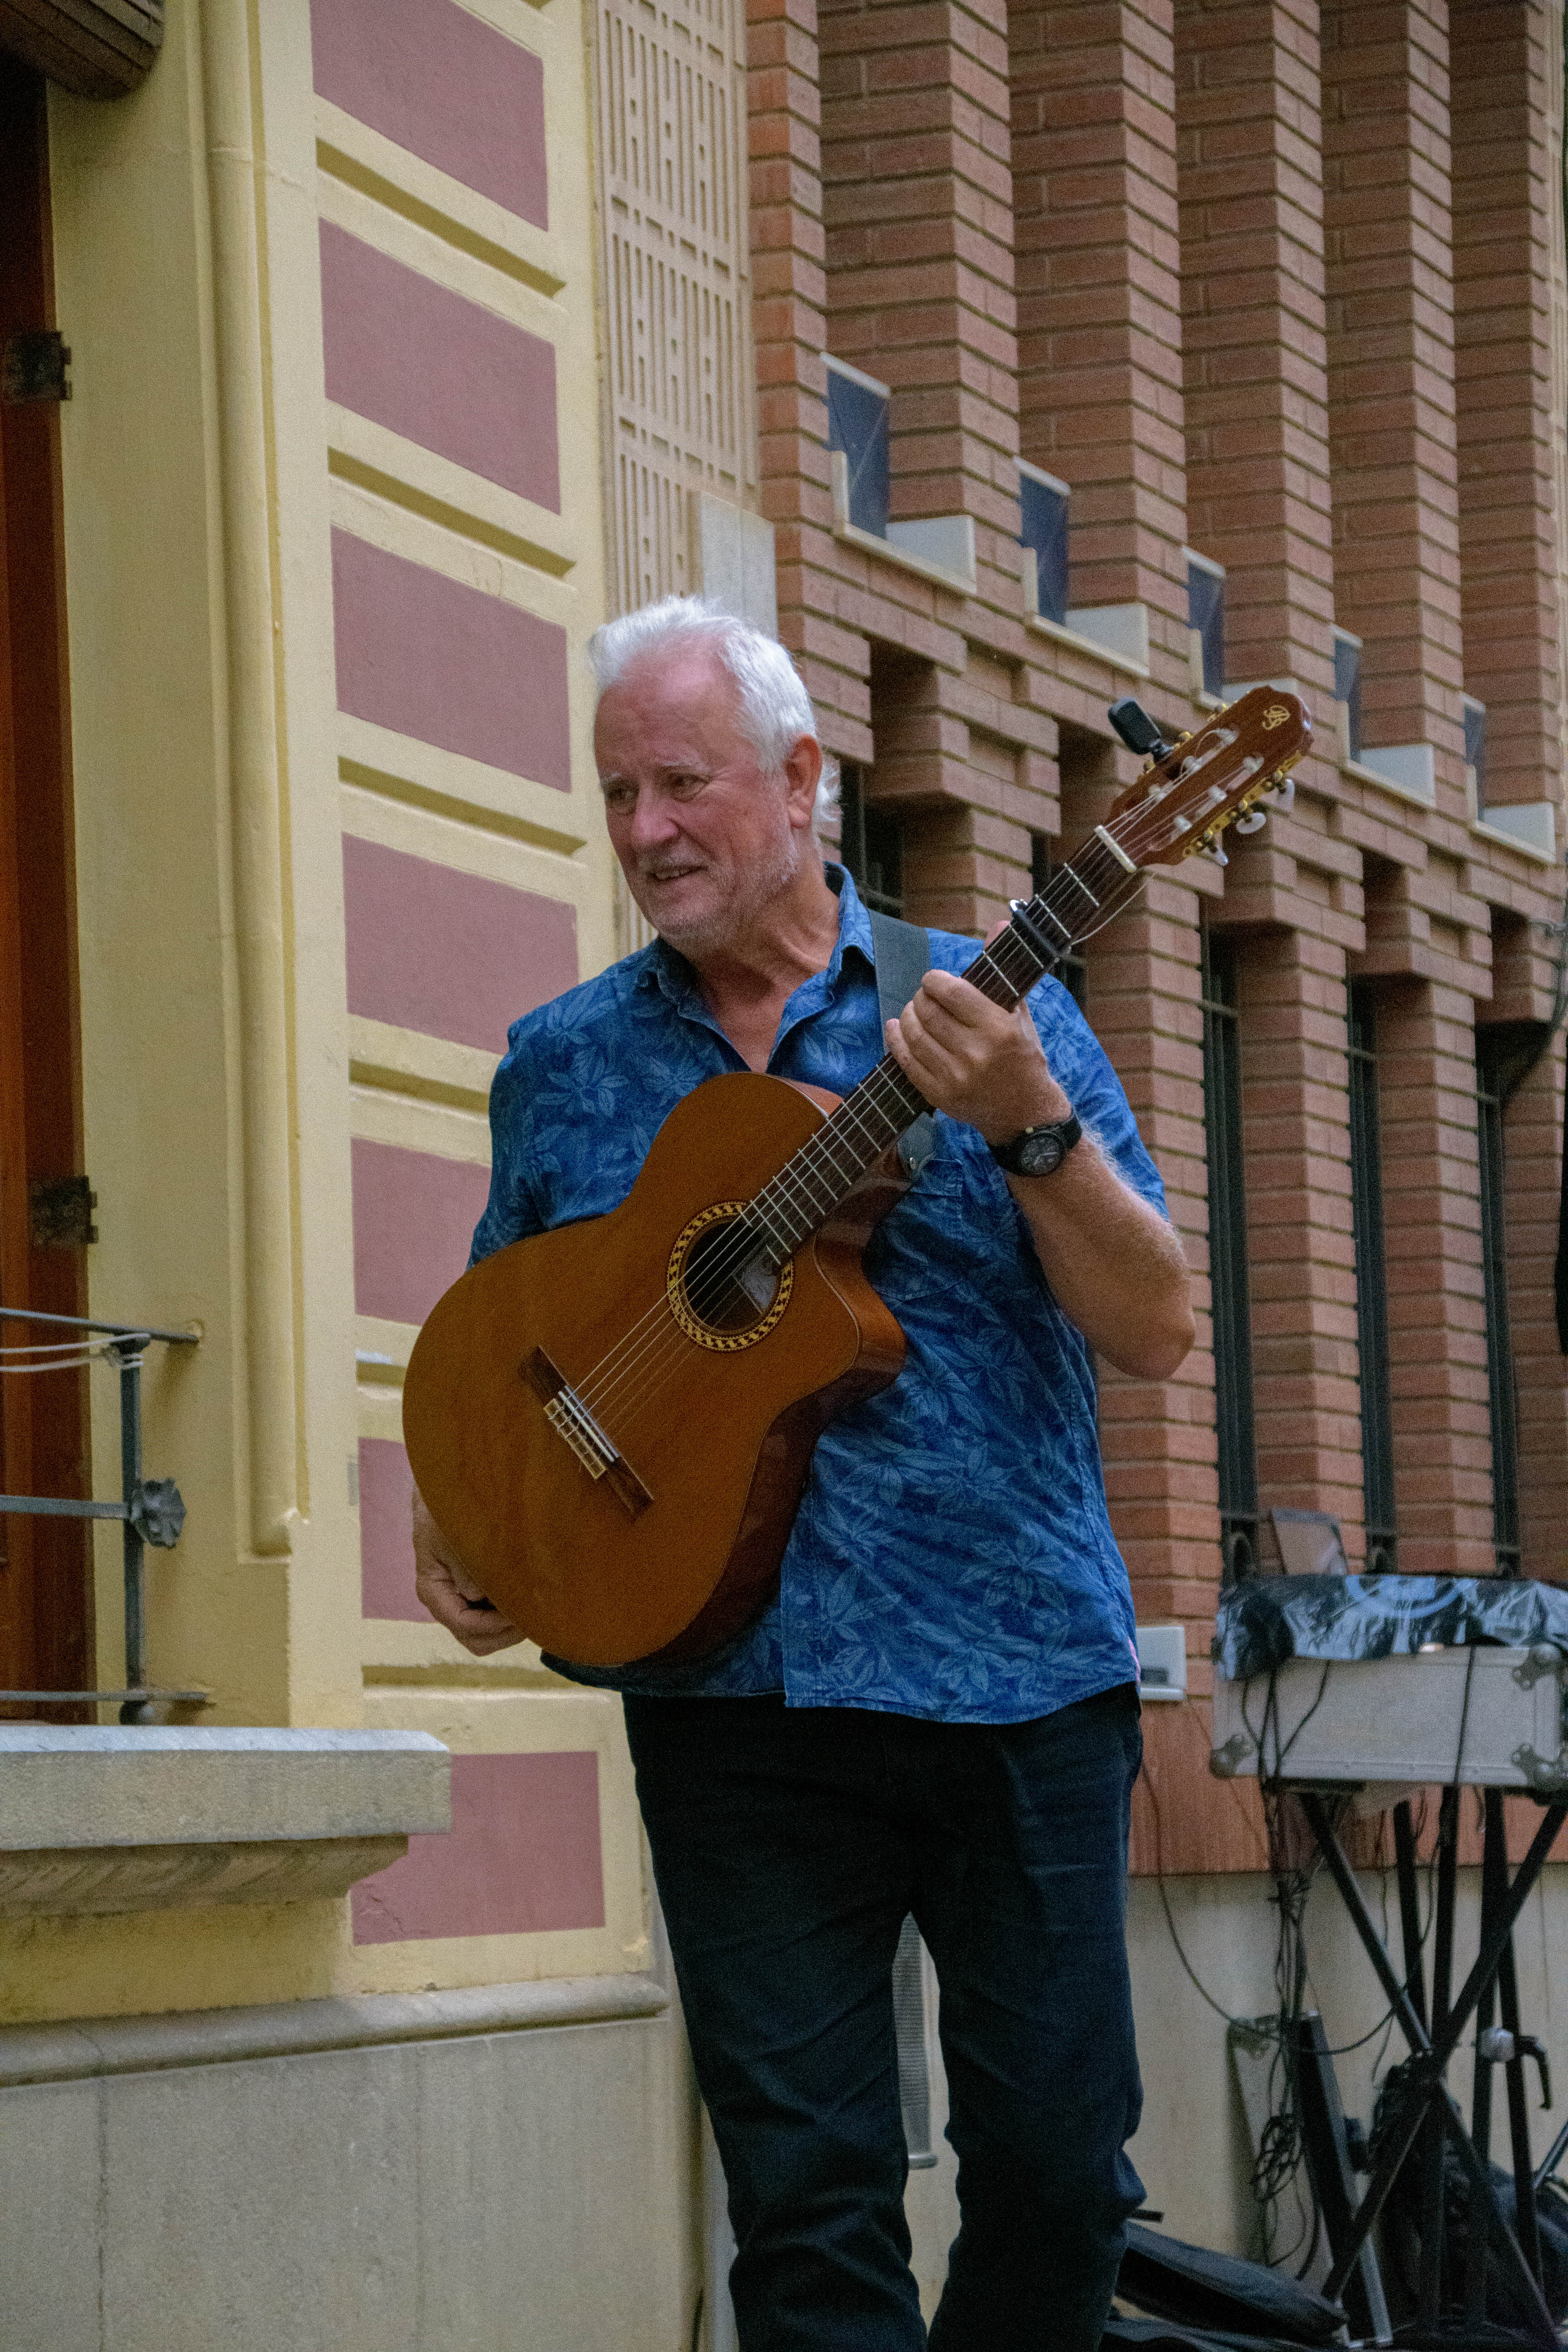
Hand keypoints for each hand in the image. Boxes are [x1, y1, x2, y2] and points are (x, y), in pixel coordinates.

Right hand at [412, 1486, 525, 1656]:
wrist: (447, 1492)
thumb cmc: (447, 1511)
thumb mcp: (452, 1534)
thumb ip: (465, 1566)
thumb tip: (478, 1594)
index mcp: (434, 1590)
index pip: (462, 1624)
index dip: (492, 1625)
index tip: (519, 1615)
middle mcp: (447, 1602)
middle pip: (474, 1639)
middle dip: (504, 1635)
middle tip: (533, 1620)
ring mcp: (462, 1600)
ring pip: (486, 1634)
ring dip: (510, 1628)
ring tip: (534, 1611)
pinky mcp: (478, 1593)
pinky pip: (494, 1617)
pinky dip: (511, 1615)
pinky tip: (530, 1600)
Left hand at [885, 967, 1069, 1142]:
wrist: (1025, 1114)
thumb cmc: (1023, 1056)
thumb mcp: (1019, 1014)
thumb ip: (1003, 971)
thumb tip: (1001, 923)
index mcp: (998, 1028)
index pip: (950, 991)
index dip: (934, 980)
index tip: (934, 980)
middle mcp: (976, 1053)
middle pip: (927, 1010)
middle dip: (921, 996)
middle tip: (925, 995)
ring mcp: (955, 1077)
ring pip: (913, 1034)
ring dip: (908, 1015)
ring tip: (914, 1010)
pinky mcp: (939, 1096)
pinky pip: (906, 1062)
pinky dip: (897, 1041)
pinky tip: (897, 1029)